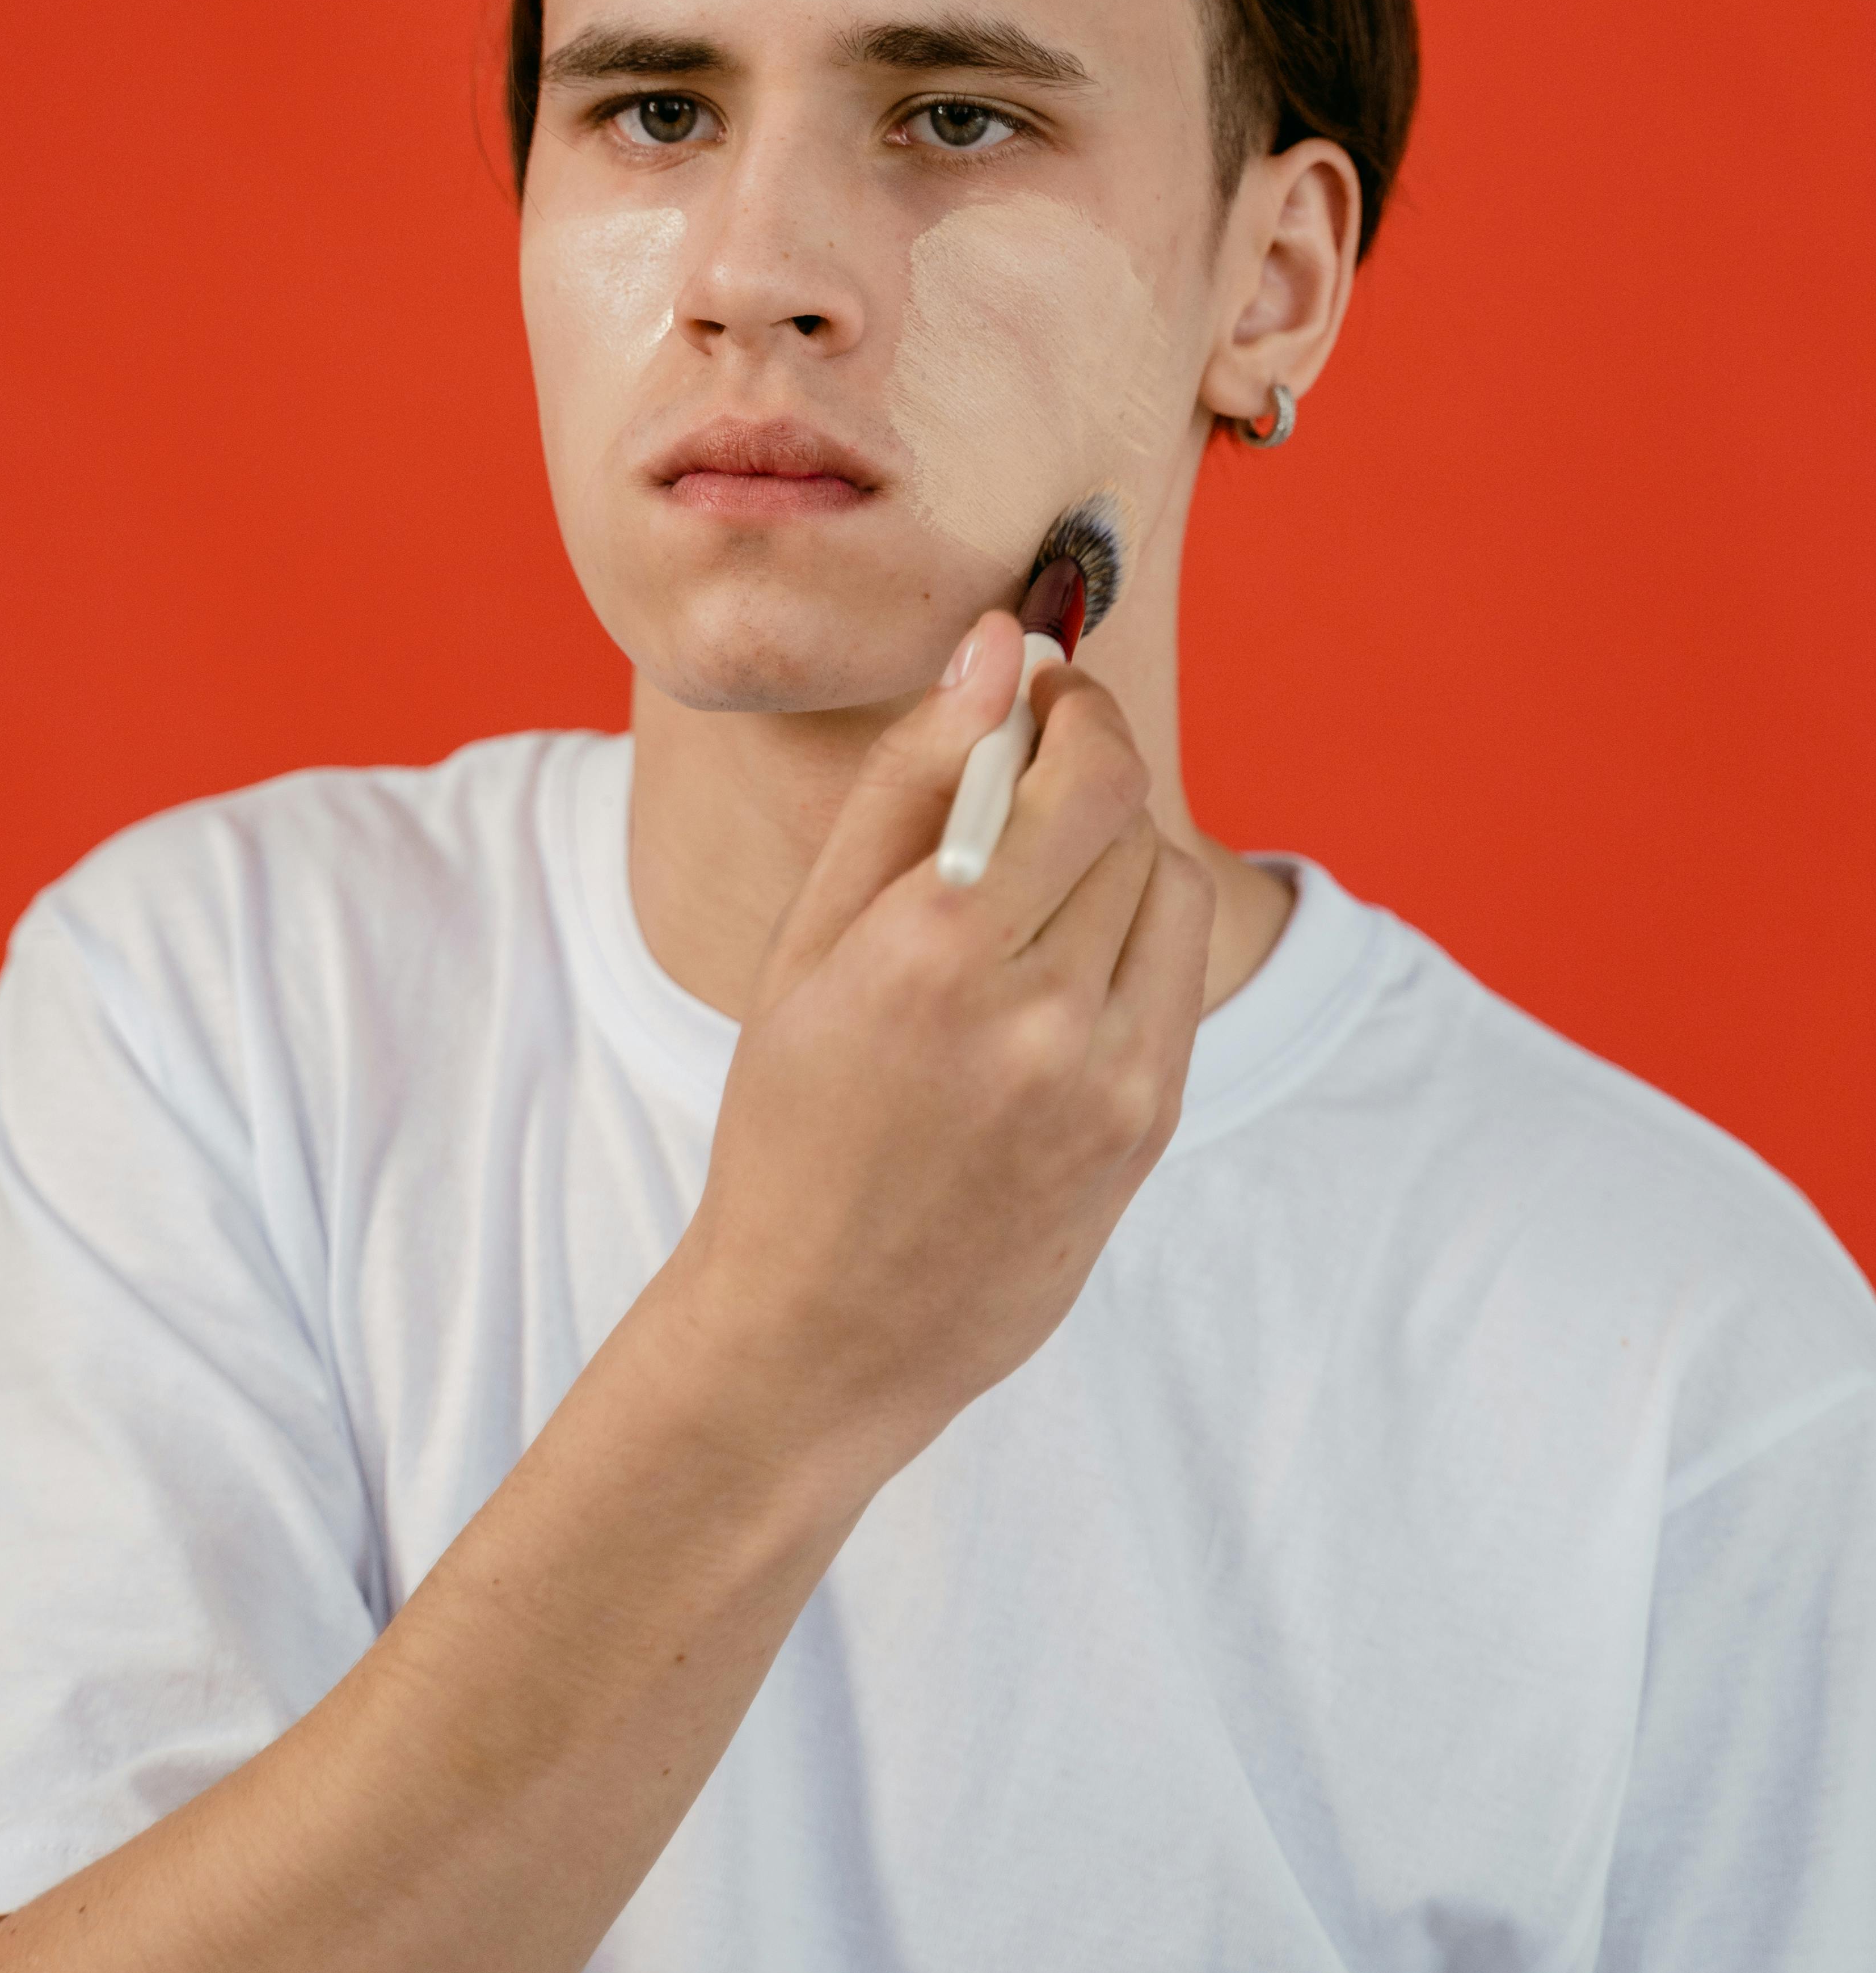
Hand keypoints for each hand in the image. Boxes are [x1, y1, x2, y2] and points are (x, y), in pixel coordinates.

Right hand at [666, 610, 1213, 1490]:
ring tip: (1031, 890)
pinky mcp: (1150, 1127)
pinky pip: (1178, 973)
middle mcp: (1040, 1015)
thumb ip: (908, 781)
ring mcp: (1110, 1081)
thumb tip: (1000, 648)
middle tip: (1023, 779)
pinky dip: (1131, 938)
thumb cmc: (794, 1117)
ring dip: (1113, 855)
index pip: (1084, 774)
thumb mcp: (808, 941)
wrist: (826, 1324)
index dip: (1076, 709)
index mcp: (934, 954)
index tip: (1039, 693)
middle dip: (1084, 774)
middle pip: (1130, 821)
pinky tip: (1056, 970)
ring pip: (1169, 888)